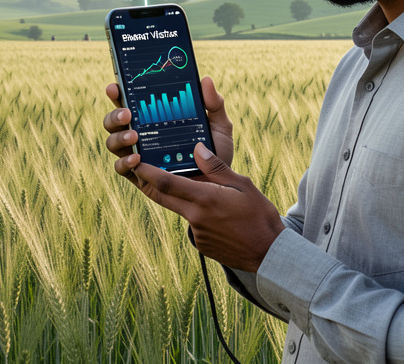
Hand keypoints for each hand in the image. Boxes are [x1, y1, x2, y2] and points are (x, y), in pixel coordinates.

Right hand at [102, 76, 233, 182]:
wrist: (218, 185)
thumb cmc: (215, 152)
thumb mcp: (218, 126)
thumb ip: (214, 104)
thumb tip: (206, 80)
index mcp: (154, 118)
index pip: (131, 101)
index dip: (118, 91)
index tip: (115, 86)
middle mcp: (141, 134)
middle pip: (115, 121)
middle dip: (115, 114)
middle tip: (128, 113)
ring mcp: (137, 155)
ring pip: (113, 142)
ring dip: (119, 137)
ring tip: (134, 136)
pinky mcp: (139, 176)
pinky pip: (121, 168)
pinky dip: (124, 162)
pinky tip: (136, 159)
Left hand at [130, 142, 283, 271]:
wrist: (269, 254)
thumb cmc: (259, 216)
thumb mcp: (242, 185)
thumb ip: (216, 167)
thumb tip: (197, 149)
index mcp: (204, 199)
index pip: (166, 182)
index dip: (147, 171)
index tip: (135, 161)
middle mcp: (195, 217)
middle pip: (161, 196)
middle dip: (146, 182)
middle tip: (136, 168)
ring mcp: (197, 233)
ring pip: (179, 209)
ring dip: (179, 197)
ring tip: (198, 188)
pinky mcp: (201, 244)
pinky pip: (192, 223)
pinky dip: (197, 214)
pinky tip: (216, 213)